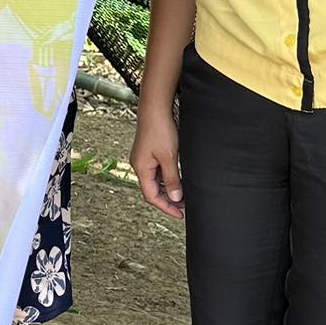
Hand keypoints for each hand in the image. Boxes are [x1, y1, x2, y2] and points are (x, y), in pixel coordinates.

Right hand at [130, 104, 183, 219]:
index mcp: (141, 169)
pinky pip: (157, 173)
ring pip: (155, 182)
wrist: (155, 109)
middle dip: (168, 201)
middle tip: (185, 208)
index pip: (151, 196)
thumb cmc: (160, 130)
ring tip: (184, 197)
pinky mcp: (149, 154)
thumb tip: (176, 198)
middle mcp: (140, 166)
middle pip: (152, 191)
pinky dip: (167, 180)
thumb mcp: (169, 157)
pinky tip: (178, 181)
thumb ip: (172, 179)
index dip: (166, 207)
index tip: (180, 214)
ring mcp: (144, 160)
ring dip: (168, 191)